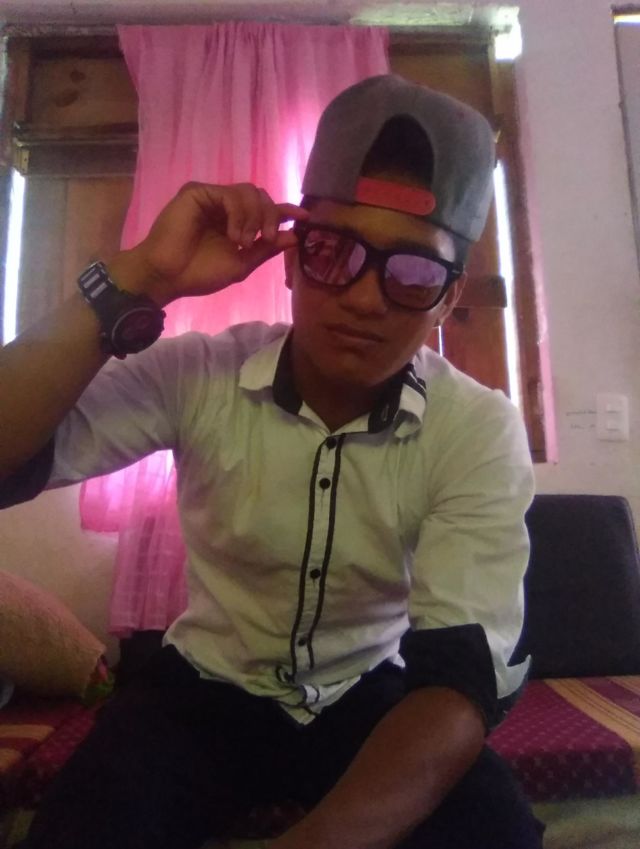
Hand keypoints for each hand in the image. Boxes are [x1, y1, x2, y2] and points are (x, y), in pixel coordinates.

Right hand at [107, 182, 308, 305]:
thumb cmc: (200, 274)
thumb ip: (266, 250)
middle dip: (270, 216)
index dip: (286, 211)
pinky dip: (238, 214)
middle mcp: (225, 206)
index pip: (266, 209)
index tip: (304, 218)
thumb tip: (294, 236)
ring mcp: (211, 197)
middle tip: (265, 239)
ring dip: (254, 217)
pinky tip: (233, 235)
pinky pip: (229, 194)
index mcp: (236, 222)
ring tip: (243, 243)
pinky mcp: (198, 192)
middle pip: (261, 196)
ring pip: (248, 192)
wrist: (169, 277)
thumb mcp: (241, 265)